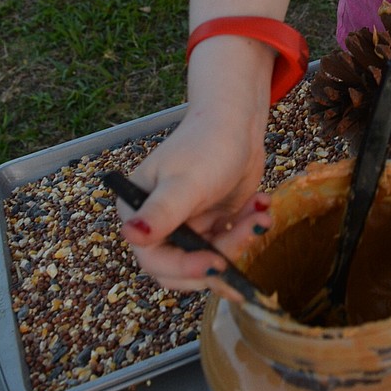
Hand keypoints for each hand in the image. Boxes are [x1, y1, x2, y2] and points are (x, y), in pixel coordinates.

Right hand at [116, 108, 272, 297]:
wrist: (237, 123)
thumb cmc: (207, 144)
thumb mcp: (186, 182)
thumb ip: (160, 212)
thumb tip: (130, 235)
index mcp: (138, 213)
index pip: (154, 259)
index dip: (184, 267)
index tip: (216, 263)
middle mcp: (157, 224)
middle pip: (183, 266)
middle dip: (220, 255)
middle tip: (249, 231)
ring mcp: (185, 226)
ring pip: (211, 258)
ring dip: (239, 240)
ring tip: (260, 213)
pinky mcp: (210, 225)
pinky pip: (228, 245)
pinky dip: (246, 230)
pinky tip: (259, 205)